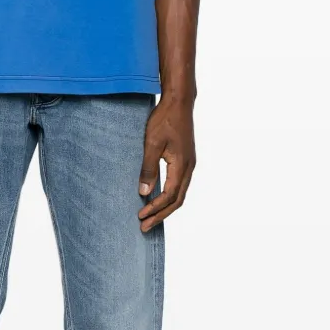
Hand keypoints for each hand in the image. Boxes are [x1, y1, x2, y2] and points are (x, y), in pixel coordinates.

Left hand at [138, 95, 195, 231]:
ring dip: (165, 208)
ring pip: (180, 194)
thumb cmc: (164, 120)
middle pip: (177, 200)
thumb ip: (148, 168)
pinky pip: (179, 185)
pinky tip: (158, 199)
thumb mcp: (152, 144)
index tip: (141, 217)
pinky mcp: (185, 160)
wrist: (179, 102)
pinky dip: (169, 197)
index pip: (169, 196)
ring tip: (150, 218)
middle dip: (160, 215)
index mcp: (182, 165)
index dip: (155, 209)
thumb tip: (145, 192)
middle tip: (144, 227)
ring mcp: (189, 164)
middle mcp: (189, 168)